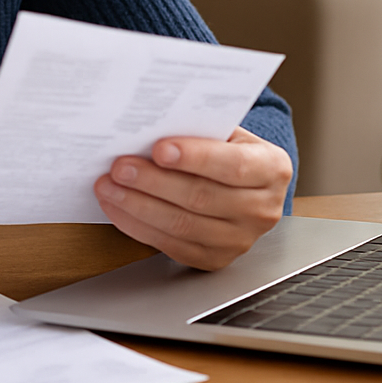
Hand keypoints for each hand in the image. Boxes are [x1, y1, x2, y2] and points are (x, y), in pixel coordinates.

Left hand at [94, 127, 292, 269]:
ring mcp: (241, 239)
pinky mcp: (215, 259)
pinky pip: (171, 246)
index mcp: (272, 168)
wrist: (245, 185)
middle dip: (154, 181)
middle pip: (201, 198)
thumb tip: (151, 123)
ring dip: (138, 206)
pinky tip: (118, 208)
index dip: (195, 157)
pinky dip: (138, 226)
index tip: (158, 148)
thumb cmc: (228, 150)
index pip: (234, 165)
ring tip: (109, 186)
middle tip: (119, 166)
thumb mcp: (227, 132)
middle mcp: (262, 208)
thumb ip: (200, 128)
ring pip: (183, 225)